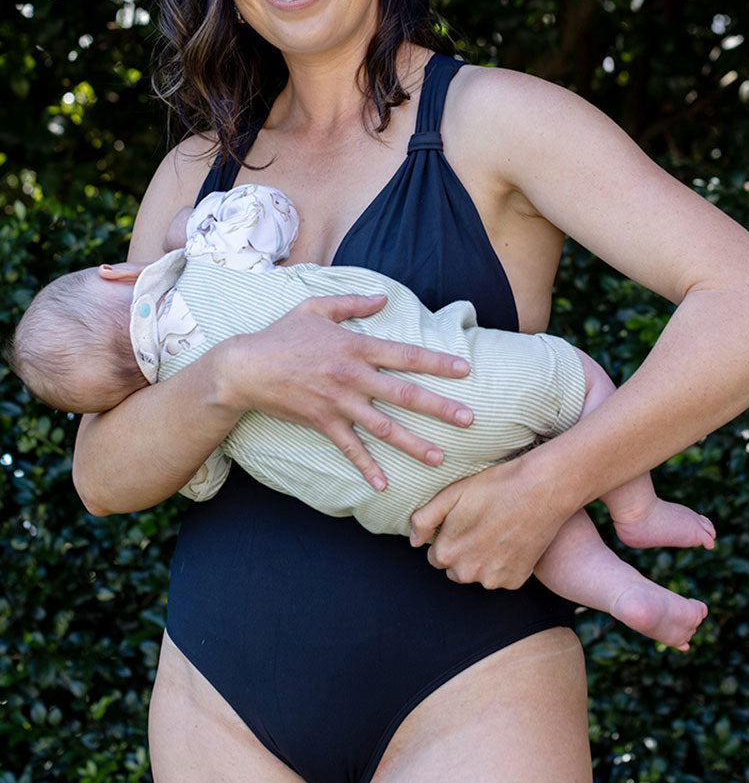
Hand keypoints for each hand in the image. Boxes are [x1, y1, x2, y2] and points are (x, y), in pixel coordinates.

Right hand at [222, 292, 473, 490]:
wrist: (245, 367)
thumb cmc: (282, 334)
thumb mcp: (316, 308)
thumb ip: (353, 302)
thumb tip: (384, 297)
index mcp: (357, 346)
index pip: (406, 355)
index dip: (438, 362)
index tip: (465, 370)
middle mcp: (353, 376)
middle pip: (405, 394)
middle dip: (440, 408)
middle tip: (470, 419)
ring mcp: (339, 403)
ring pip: (384, 427)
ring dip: (413, 444)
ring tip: (439, 458)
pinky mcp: (323, 423)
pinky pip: (350, 449)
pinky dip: (367, 468)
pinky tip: (384, 485)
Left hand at [408, 456, 563, 589]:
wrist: (541, 490)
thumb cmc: (494, 487)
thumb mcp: (451, 494)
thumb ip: (423, 520)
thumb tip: (413, 542)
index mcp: (447, 553)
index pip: (436, 556)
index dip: (448, 537)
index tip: (463, 522)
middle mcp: (467, 573)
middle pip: (455, 569)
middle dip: (463, 552)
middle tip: (481, 525)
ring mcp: (493, 580)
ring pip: (478, 574)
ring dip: (482, 560)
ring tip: (497, 531)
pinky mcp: (515, 580)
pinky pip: (501, 577)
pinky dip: (504, 564)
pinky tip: (512, 541)